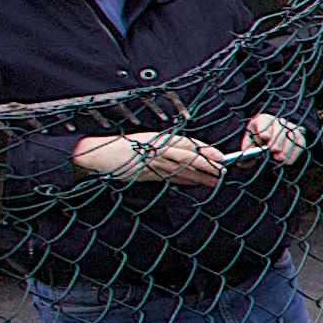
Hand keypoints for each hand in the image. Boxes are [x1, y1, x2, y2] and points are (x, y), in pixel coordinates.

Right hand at [75, 129, 225, 184]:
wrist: (98, 154)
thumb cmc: (123, 145)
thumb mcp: (146, 139)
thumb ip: (167, 145)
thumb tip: (191, 153)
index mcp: (158, 138)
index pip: (187, 143)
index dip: (205, 150)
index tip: (220, 156)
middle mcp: (157, 150)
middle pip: (188, 157)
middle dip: (208, 165)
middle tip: (224, 171)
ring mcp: (152, 163)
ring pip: (182, 170)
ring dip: (200, 176)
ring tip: (216, 181)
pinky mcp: (147, 174)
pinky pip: (170, 178)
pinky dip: (184, 181)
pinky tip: (196, 184)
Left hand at [242, 113, 305, 164]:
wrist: (270, 142)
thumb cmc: (258, 143)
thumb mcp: (249, 144)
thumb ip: (246, 151)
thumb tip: (243, 159)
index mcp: (262, 120)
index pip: (264, 122)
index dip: (264, 129)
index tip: (264, 137)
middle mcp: (277, 121)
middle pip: (280, 128)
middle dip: (277, 140)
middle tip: (274, 151)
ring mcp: (291, 127)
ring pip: (291, 136)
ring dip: (286, 149)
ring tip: (280, 159)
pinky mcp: (300, 136)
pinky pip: (300, 143)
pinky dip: (294, 153)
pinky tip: (288, 161)